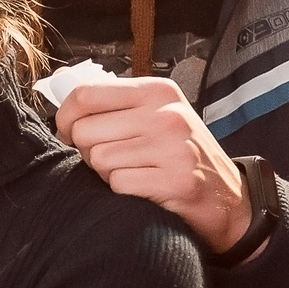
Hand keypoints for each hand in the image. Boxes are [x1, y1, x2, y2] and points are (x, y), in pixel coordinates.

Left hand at [54, 77, 253, 253]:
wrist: (228, 198)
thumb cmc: (181, 155)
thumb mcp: (156, 115)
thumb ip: (114, 103)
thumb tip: (60, 89)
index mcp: (156, 91)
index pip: (85, 94)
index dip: (65, 118)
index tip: (68, 133)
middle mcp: (166, 114)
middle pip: (85, 131)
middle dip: (88, 152)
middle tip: (111, 160)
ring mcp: (173, 147)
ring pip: (99, 160)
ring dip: (107, 174)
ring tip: (134, 173)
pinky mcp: (175, 180)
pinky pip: (118, 184)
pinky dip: (123, 192)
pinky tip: (144, 189)